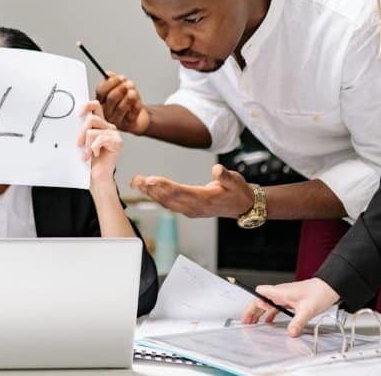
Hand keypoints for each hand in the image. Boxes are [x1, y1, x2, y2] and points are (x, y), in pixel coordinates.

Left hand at [77, 101, 121, 189]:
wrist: (97, 175)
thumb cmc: (89, 159)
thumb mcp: (82, 141)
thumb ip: (81, 129)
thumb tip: (72, 120)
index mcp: (99, 123)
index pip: (95, 106)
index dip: (87, 105)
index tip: (78, 114)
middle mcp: (107, 126)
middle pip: (91, 118)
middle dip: (81, 132)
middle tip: (78, 144)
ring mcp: (113, 134)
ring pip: (93, 131)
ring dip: (86, 145)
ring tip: (87, 154)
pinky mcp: (117, 142)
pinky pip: (100, 139)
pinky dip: (94, 148)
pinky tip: (95, 155)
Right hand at [95, 72, 150, 134]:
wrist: (138, 118)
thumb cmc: (127, 103)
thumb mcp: (121, 89)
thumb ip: (114, 81)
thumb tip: (108, 74)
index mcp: (101, 102)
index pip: (100, 91)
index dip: (110, 83)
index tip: (121, 77)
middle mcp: (105, 112)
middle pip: (111, 98)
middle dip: (121, 89)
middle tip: (129, 83)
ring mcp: (116, 120)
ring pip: (121, 107)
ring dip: (129, 97)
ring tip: (134, 91)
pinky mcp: (126, 125)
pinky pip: (131, 114)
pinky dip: (136, 106)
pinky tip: (138, 101)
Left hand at [130, 164, 253, 217]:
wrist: (243, 207)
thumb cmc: (239, 192)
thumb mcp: (236, 181)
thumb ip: (226, 176)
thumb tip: (217, 169)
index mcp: (205, 199)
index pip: (180, 192)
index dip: (164, 186)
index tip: (150, 180)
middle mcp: (195, 207)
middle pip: (169, 198)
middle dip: (151, 189)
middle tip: (136, 180)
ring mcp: (191, 210)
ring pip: (167, 202)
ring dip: (151, 193)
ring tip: (136, 183)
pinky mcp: (189, 210)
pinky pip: (170, 204)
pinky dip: (157, 197)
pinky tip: (147, 190)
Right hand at [244, 278, 339, 337]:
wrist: (329, 286)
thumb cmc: (318, 292)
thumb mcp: (307, 310)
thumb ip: (297, 322)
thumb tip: (291, 333)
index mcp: (280, 292)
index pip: (259, 294)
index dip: (252, 304)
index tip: (248, 314)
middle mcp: (280, 293)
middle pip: (260, 300)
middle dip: (252, 311)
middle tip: (246, 322)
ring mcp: (285, 296)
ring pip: (268, 304)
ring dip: (260, 313)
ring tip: (255, 323)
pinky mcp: (291, 299)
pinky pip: (276, 306)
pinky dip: (271, 313)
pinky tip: (271, 321)